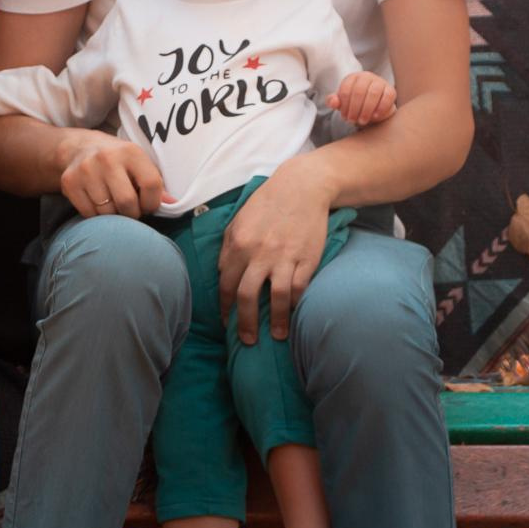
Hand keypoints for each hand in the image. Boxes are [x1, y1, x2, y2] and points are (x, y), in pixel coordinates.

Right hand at [57, 129, 170, 219]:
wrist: (78, 149)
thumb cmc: (117, 160)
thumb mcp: (138, 163)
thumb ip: (155, 182)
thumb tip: (172, 203)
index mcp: (130, 152)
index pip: (151, 185)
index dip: (153, 203)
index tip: (148, 205)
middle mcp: (107, 159)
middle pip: (127, 203)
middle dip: (133, 213)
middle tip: (131, 209)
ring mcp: (86, 170)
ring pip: (107, 212)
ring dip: (114, 216)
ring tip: (114, 205)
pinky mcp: (70, 182)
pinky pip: (88, 213)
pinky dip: (96, 215)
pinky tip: (98, 204)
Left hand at [217, 161, 335, 344]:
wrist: (301, 187)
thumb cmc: (267, 204)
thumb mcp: (239, 220)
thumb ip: (228, 248)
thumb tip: (222, 274)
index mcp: (238, 243)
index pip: (226, 284)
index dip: (225, 307)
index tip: (226, 322)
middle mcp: (258, 253)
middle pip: (246, 296)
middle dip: (245, 323)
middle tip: (248, 340)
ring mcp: (284, 256)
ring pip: (276, 297)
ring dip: (276, 321)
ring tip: (278, 336)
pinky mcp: (307, 258)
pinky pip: (299, 288)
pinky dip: (296, 304)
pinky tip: (294, 314)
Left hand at [326, 72, 396, 125]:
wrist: (373, 110)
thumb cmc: (356, 105)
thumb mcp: (342, 104)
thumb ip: (334, 102)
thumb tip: (333, 102)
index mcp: (352, 78)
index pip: (346, 89)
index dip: (344, 105)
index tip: (344, 116)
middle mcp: (366, 77)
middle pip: (359, 91)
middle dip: (354, 108)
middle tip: (352, 120)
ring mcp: (380, 82)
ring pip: (373, 93)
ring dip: (366, 109)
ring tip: (362, 120)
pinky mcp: (391, 90)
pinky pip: (387, 96)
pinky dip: (381, 108)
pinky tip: (375, 116)